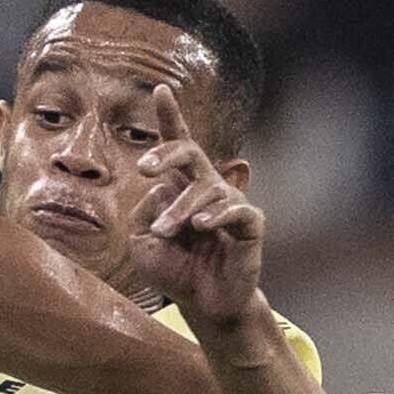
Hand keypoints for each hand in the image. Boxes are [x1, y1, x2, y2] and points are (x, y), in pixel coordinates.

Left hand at [127, 81, 266, 334]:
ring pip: (206, 191)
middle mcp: (207, 188)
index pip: (178, 146)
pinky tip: (202, 225)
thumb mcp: (143, 243)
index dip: (171, 117)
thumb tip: (159, 190)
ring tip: (167, 232)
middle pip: (190, 153)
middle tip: (144, 167)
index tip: (160, 89)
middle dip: (167, 153)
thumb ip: (142, 214)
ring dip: (181, 212)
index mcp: (182, 187)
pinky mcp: (251, 226)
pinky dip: (218, 215)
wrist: (205, 303)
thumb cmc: (175, 270)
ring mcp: (231, 205)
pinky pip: (238, 211)